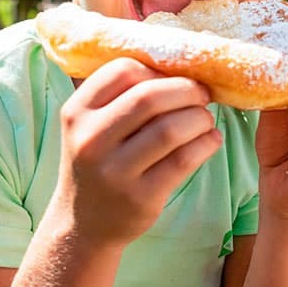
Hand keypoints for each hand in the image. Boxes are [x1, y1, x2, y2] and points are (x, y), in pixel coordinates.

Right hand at [56, 57, 221, 245]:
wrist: (84, 224)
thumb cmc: (100, 161)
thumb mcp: (92, 125)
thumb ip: (122, 95)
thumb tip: (180, 63)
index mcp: (77, 112)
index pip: (122, 71)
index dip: (158, 68)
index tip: (176, 77)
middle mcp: (90, 140)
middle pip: (150, 97)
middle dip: (187, 90)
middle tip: (203, 95)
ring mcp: (114, 171)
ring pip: (171, 128)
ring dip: (200, 118)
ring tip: (205, 120)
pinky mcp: (141, 197)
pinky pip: (184, 160)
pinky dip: (206, 143)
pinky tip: (211, 140)